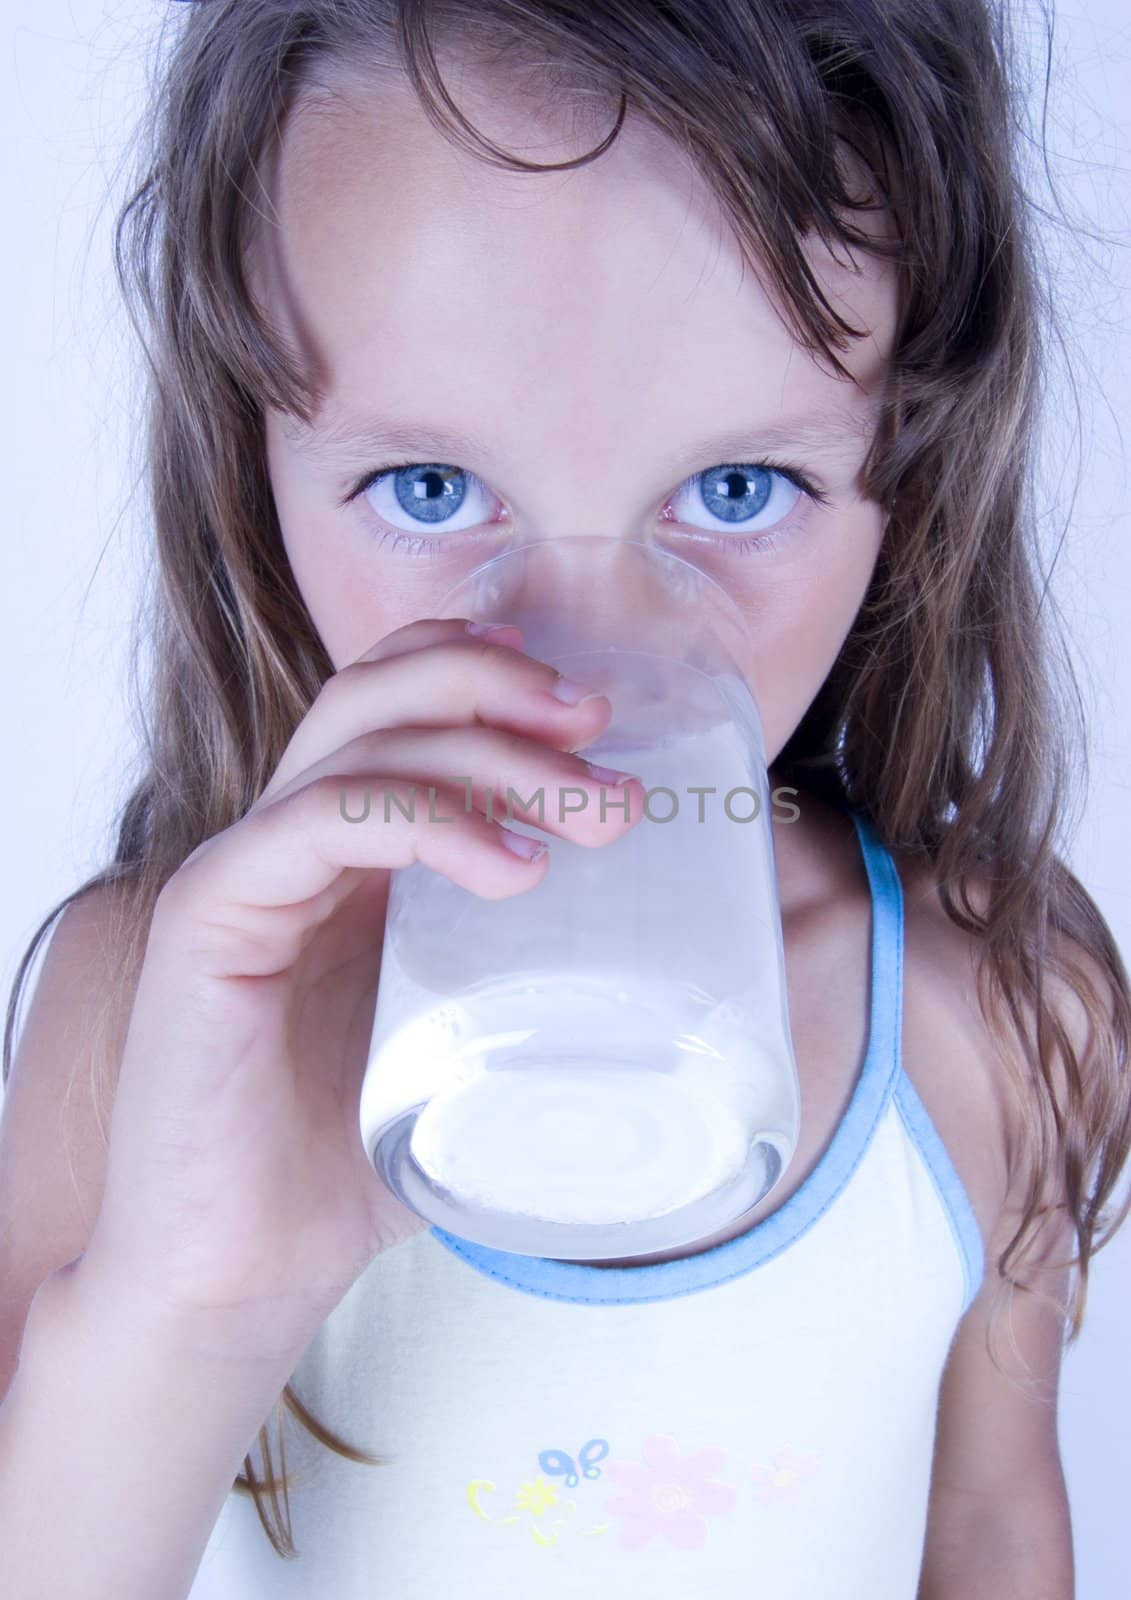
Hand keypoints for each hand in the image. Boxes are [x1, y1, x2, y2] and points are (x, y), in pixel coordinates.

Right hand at [81, 618, 641, 1363]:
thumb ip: (538, 987)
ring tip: (597, 815)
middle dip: (503, 690)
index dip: (486, 672)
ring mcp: (244, 871)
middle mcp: (288, 842)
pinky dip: (425, 821)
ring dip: (493, 755)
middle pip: (380, 692)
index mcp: (343, 856)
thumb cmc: (351, 1165)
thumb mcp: (470, 1046)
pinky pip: (315, 821)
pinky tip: (511, 870)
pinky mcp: (210, 918)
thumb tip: (691, 974)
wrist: (236, 1271)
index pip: (397, 700)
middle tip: (604, 732)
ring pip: (361, 744)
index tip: (595, 710)